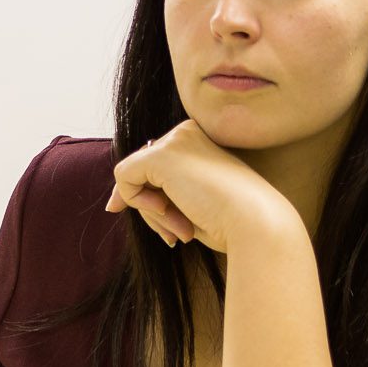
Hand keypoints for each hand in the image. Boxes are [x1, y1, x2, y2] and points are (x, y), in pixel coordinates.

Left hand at [104, 120, 299, 254]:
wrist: (255, 223)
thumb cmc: (231, 222)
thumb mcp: (192, 204)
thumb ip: (160, 195)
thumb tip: (112, 201)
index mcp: (201, 139)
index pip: (157, 167)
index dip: (154, 200)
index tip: (171, 232)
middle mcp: (186, 132)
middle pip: (144, 172)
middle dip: (154, 210)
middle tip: (180, 235)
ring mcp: (174, 140)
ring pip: (134, 177)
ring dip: (152, 213)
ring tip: (183, 230)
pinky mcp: (161, 155)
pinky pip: (123, 178)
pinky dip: (137, 204)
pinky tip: (169, 214)